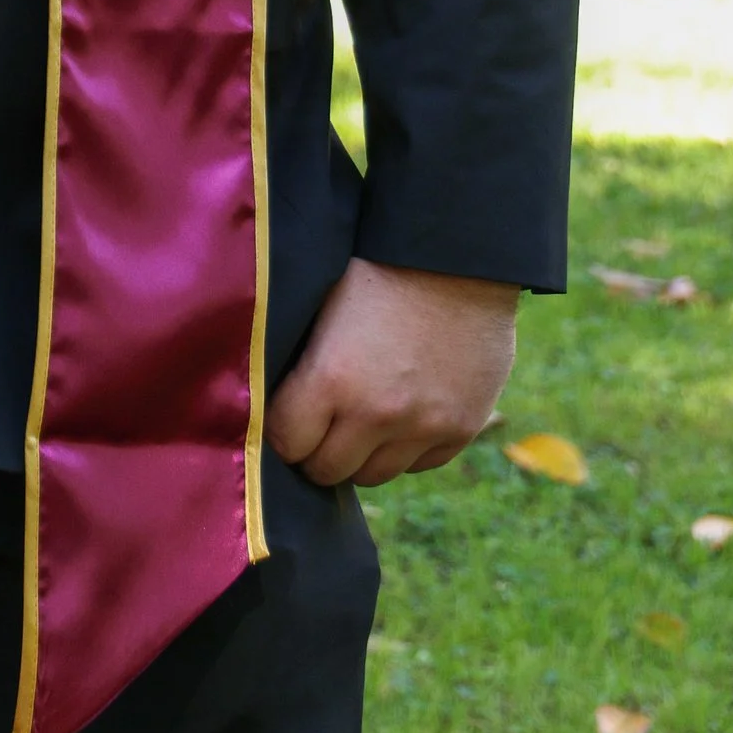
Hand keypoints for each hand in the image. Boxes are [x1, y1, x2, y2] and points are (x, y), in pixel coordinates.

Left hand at [265, 257, 518, 490]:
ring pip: (374, 475)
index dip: (281, 431)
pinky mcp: (461, 428)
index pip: (286, 441)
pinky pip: (419, 464)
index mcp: (332, 377)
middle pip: (327, 470)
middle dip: (315, 451)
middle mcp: (378, 412)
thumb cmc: (377, 268)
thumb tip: (271, 398)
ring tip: (359, 423)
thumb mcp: (322, 306)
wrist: (459, 257)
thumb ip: (301, 360)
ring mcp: (423, 426)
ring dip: (361, 455)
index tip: (285, 418)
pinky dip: (405, 449)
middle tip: (318, 429)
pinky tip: (400, 417)